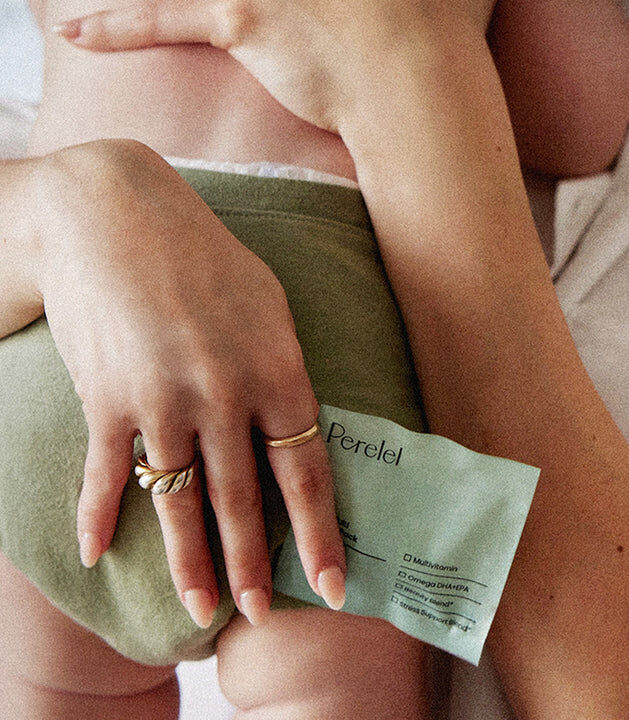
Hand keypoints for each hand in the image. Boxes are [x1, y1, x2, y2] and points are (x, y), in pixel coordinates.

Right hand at [31, 139, 345, 625]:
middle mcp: (224, 396)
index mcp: (277, 369)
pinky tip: (96, 554)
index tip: (331, 584)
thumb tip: (294, 418)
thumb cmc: (202, 253)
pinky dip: (98, 517)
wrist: (114, 214)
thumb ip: (283, 366)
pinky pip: (105, 476)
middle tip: (261, 614)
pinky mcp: (107, 401)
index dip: (320, 534)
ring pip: (180, 503)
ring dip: (190, 562)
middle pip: (243, 502)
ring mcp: (163, 403)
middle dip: (252, 566)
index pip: (306, 471)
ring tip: (202, 608)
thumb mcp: (268, 300)